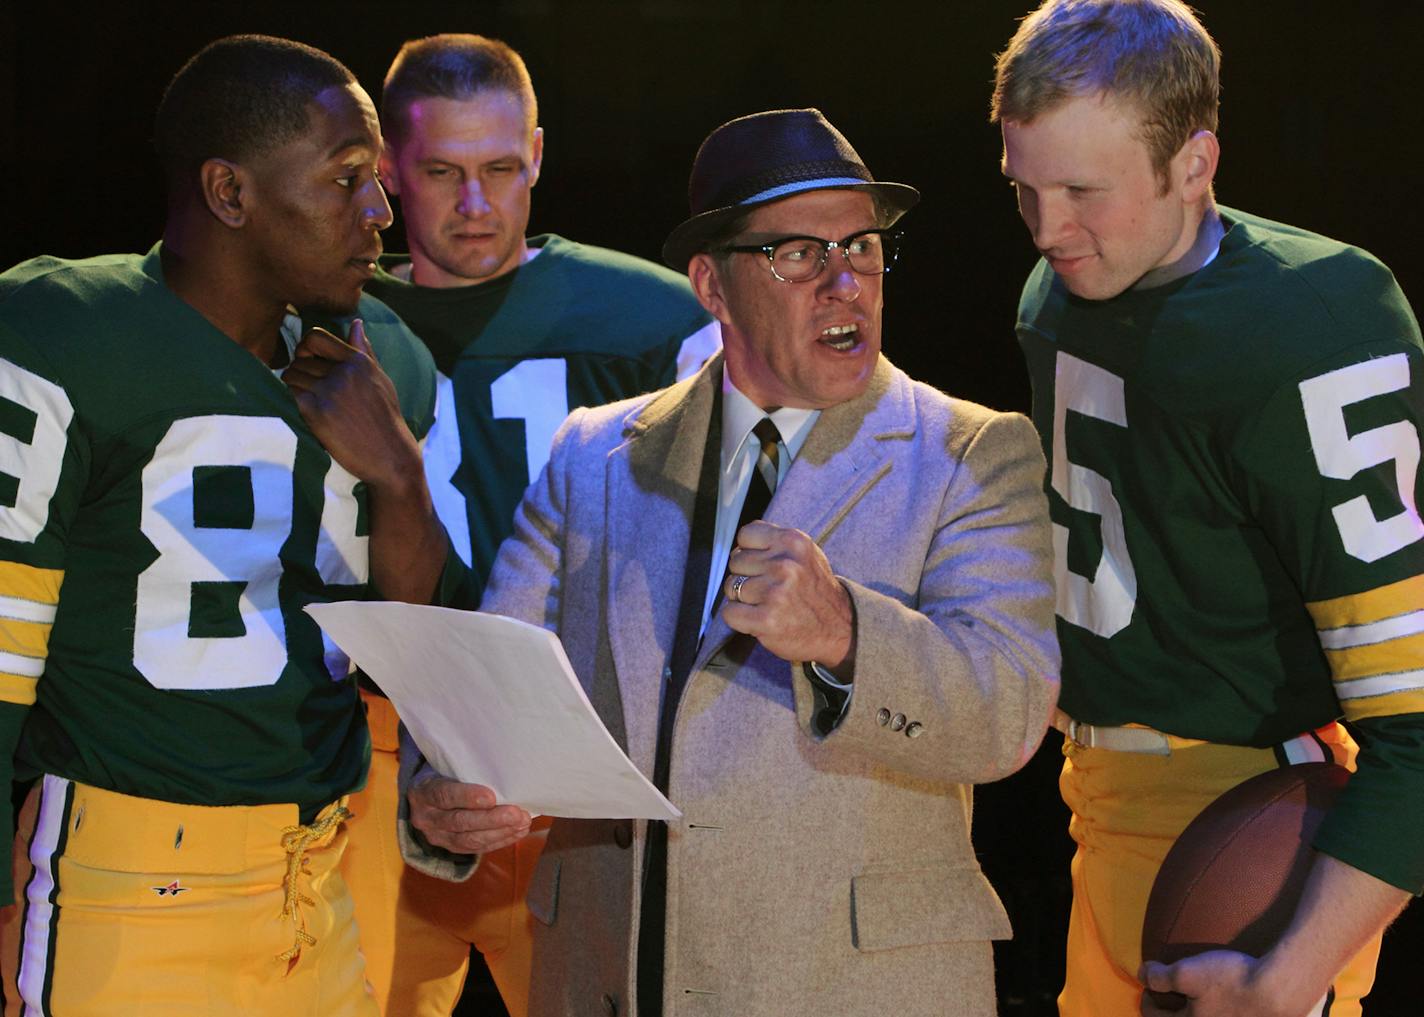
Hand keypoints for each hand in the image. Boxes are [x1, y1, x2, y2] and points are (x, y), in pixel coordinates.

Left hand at [282, 319, 422, 492]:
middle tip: (310, 391)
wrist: (390, 455)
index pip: (316, 337)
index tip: (309, 363)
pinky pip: (288, 395)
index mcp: (358, 361)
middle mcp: (344, 372)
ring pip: (290, 377)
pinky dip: (291, 402)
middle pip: (299, 360)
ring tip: (308, 403)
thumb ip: (364, 351)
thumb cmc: (386, 418)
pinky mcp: (316, 412)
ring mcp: (329, 391)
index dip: (306, 348)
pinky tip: (305, 413)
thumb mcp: (380, 379)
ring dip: (293, 389)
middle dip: (300, 374)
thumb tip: (356, 323)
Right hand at [408, 775, 532, 854]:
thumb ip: (466, 771)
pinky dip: (500, 840)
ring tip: (522, 823)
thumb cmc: (445, 774)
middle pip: (460, 822)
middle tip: (516, 814)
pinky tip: (518, 832)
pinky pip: (477, 848)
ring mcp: (438, 836)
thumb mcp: (447, 767)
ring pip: (469, 840)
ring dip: (500, 832)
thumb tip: (502, 770)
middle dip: (491, 819)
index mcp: (424, 793)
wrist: (426, 797)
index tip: (492, 797)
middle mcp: (427, 818)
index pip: (444, 795)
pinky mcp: (451, 848)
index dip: (467, 797)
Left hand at [721, 520, 853, 671]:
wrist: (839, 629)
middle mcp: (785, 564)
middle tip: (767, 589)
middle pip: (736, 561)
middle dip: (746, 575)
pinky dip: (739, 618)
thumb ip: (775, 544)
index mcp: (794, 542)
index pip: (746, 535)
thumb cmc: (815, 591)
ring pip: (731, 587)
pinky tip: (758, 619)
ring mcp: (775, 593)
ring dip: (743, 599)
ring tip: (767, 604)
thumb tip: (739, 547)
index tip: (761, 564)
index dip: (749, 551)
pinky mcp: (766, 620)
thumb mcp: (805, 555)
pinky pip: (729, 613)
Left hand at [1140, 951, 1324, 1016]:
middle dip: (1171, 1011)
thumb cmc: (1231, 982)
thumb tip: (1141, 975)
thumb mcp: (1188, 973)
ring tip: (1194, 998)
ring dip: (1194, 1012)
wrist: (1279, 991)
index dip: (1147, 1000)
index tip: (1150, 988)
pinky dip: (1215, 1012)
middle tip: (1168, 995)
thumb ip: (1161, 977)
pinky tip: (1220, 1001)